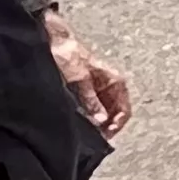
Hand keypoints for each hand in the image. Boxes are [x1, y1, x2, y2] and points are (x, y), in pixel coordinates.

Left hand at [50, 15, 132, 137]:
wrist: (53, 42)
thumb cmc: (68, 55)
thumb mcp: (80, 79)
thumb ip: (91, 100)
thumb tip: (100, 120)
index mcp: (115, 82)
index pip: (124, 110)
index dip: (117, 124)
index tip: (106, 134)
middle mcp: (110, 88)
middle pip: (115, 116)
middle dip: (106, 127)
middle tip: (94, 137)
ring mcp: (98, 92)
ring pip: (104, 116)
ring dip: (97, 124)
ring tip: (86, 131)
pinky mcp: (86, 94)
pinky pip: (93, 112)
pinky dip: (89, 119)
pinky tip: (80, 123)